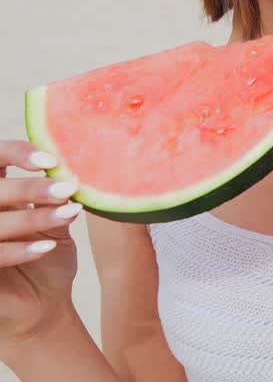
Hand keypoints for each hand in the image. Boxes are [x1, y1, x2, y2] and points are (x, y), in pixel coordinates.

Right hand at [0, 140, 82, 341]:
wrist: (41, 307)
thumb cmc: (46, 260)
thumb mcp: (54, 224)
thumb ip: (56, 199)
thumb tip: (69, 173)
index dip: (16, 153)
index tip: (49, 160)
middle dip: (28, 188)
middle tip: (65, 189)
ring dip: (32, 217)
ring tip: (68, 213)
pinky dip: (18, 251)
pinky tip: (46, 248)